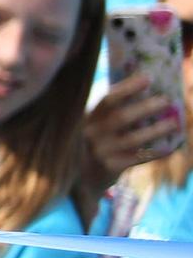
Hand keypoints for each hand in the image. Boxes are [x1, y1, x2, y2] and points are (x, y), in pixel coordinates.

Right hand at [83, 74, 184, 189]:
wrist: (84, 178)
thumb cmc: (99, 143)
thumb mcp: (97, 125)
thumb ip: (114, 111)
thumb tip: (147, 86)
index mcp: (89, 117)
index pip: (107, 100)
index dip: (128, 88)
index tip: (149, 78)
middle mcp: (92, 134)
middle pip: (120, 117)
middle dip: (145, 108)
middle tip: (166, 100)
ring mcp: (100, 151)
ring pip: (133, 139)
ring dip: (156, 130)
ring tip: (174, 123)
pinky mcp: (111, 167)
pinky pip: (138, 158)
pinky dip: (155, 152)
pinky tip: (170, 148)